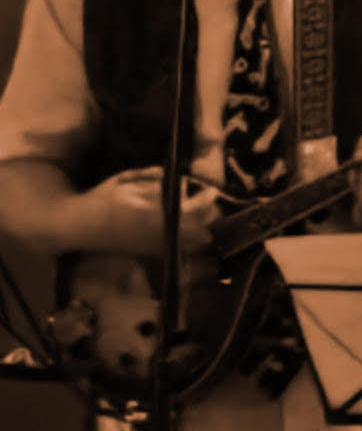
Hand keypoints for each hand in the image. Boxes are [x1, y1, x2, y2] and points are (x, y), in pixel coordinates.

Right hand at [78, 167, 219, 259]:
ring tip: (200, 213)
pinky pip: (185, 248)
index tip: (211, 190)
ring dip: (204, 226)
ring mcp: (156, 245)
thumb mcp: (124, 180)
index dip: (206, 199)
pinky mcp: (154, 252)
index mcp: (150, 212)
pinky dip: (193, 237)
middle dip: (209, 213)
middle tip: (208, 200)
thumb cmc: (101, 199)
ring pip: (197, 241)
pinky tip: (188, 226)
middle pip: (202, 228)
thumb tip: (183, 181)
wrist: (81, 226)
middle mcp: (156, 232)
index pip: (192, 209)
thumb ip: (152, 177)